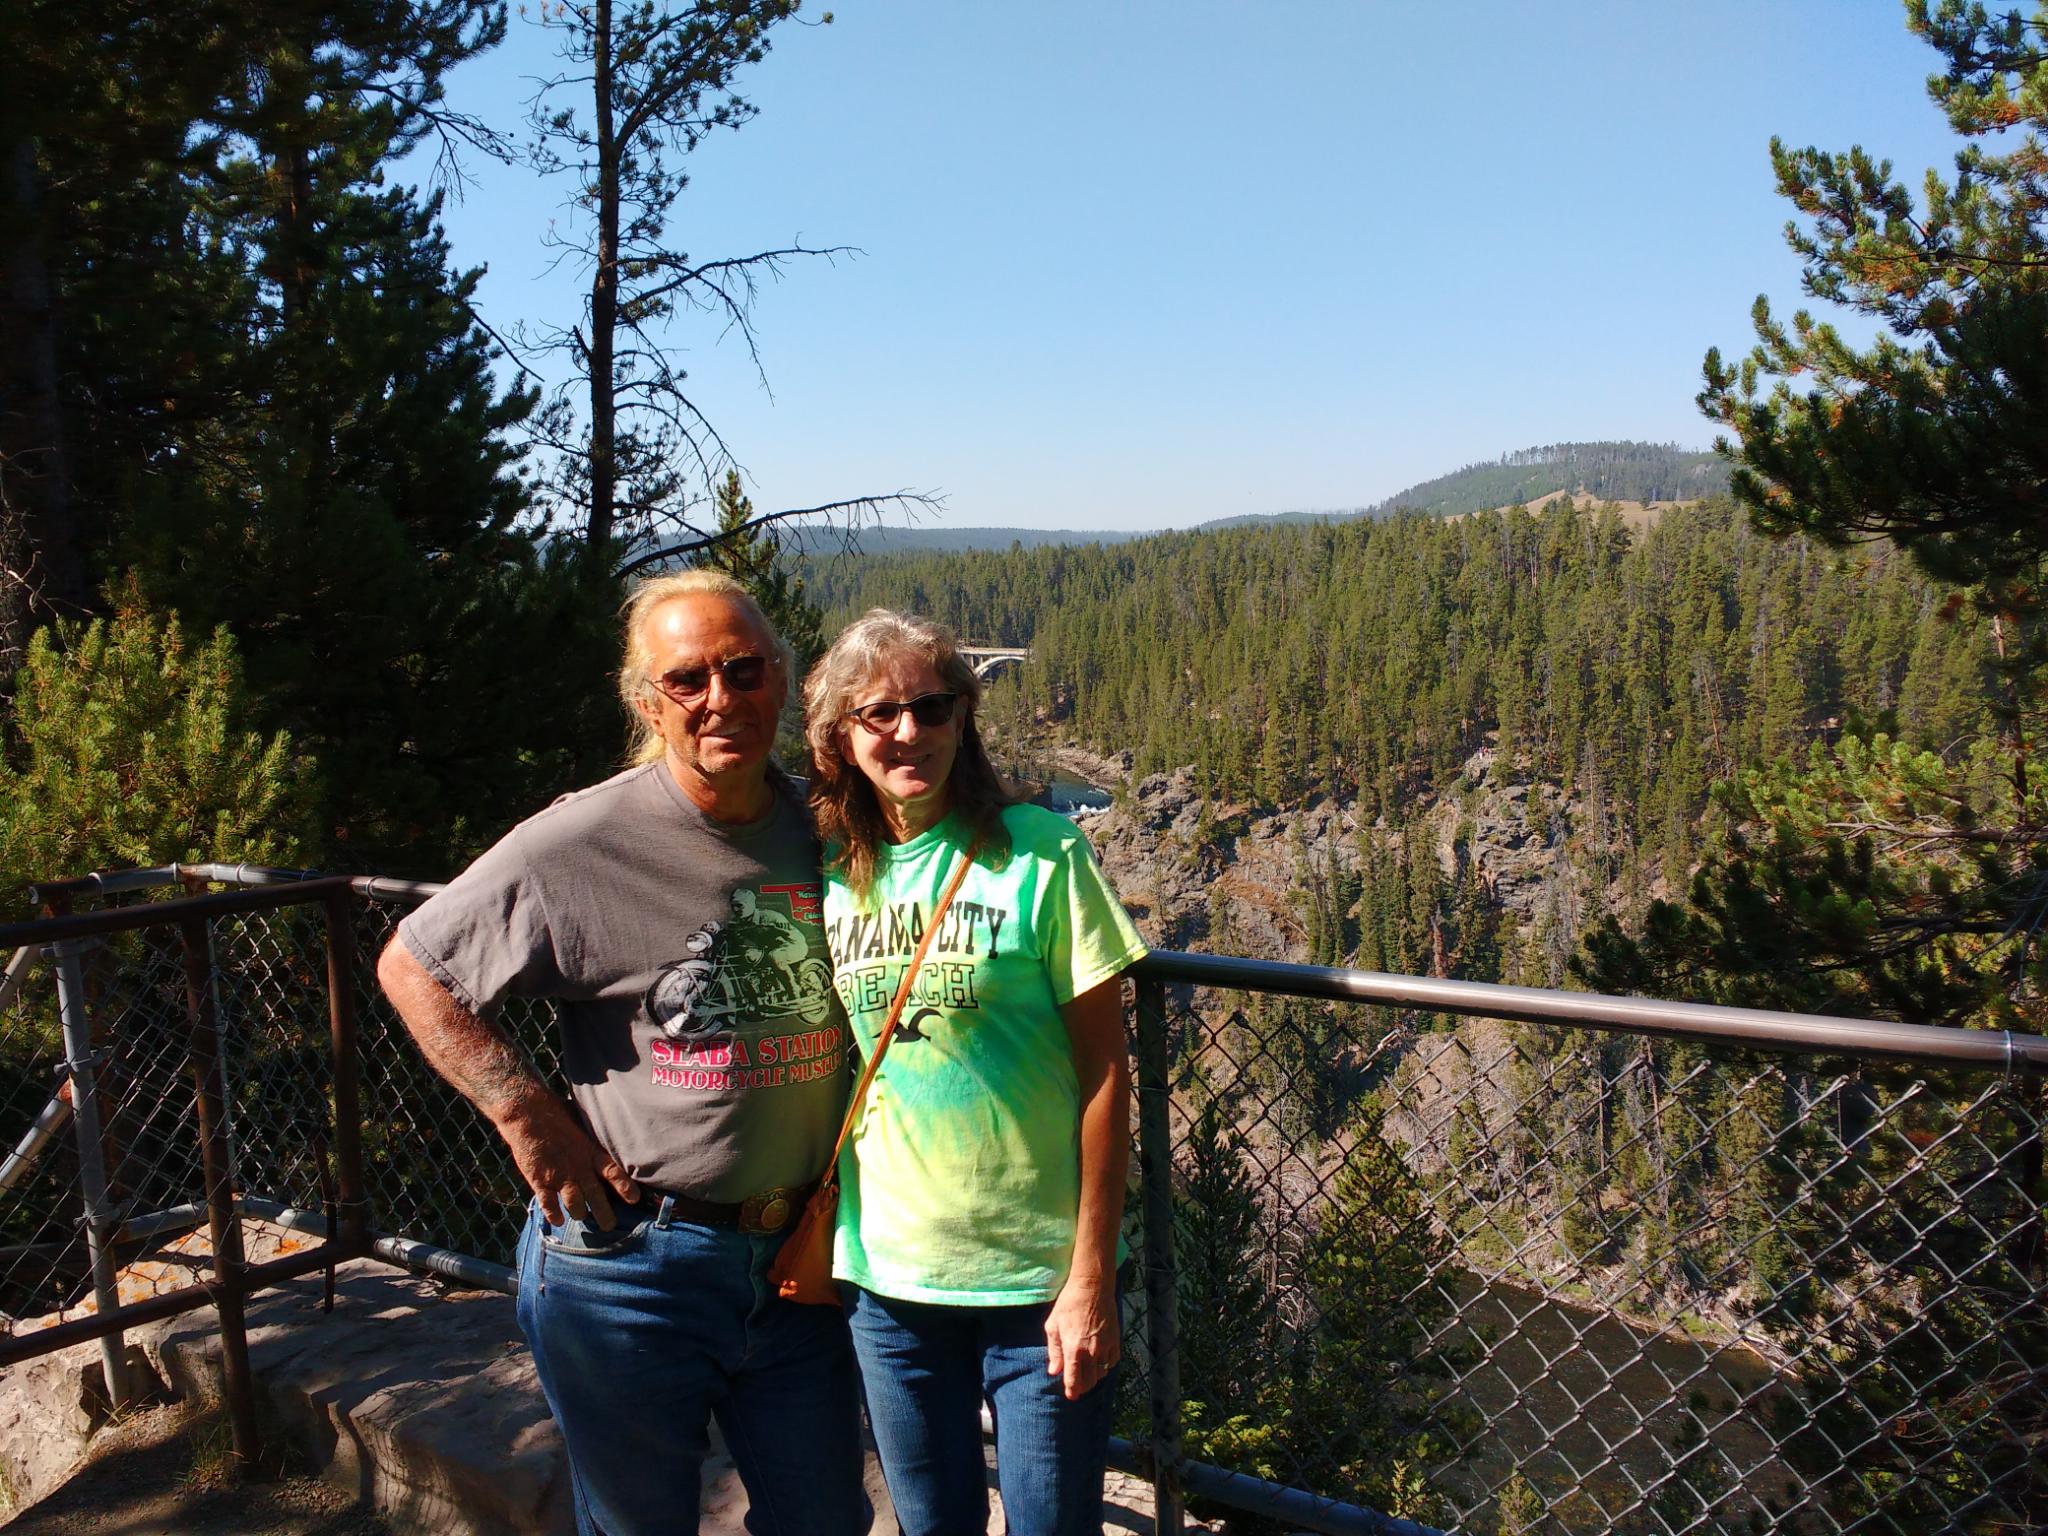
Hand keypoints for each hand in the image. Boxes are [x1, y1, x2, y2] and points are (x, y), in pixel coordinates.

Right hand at [494, 1089, 640, 1228]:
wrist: (528, 1114)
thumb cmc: (556, 1113)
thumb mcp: (582, 1121)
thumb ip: (592, 1135)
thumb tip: (609, 1129)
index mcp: (590, 1151)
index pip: (613, 1173)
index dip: (624, 1187)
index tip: (634, 1200)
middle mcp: (578, 1167)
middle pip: (596, 1197)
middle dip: (604, 1214)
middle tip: (609, 1226)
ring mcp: (559, 1176)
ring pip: (575, 1205)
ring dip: (579, 1213)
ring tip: (581, 1216)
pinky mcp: (540, 1181)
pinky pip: (549, 1205)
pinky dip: (554, 1215)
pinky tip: (558, 1220)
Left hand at [1044, 1270, 1119, 1400]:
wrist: (1092, 1286)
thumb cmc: (1068, 1304)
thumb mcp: (1053, 1325)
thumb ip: (1054, 1351)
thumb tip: (1054, 1371)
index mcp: (1074, 1349)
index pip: (1074, 1380)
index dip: (1072, 1391)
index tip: (1071, 1395)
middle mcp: (1091, 1351)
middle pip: (1090, 1381)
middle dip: (1082, 1387)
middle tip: (1077, 1385)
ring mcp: (1106, 1346)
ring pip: (1102, 1373)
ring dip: (1094, 1377)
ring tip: (1087, 1373)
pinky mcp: (1116, 1340)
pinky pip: (1113, 1362)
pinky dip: (1106, 1366)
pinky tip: (1099, 1361)